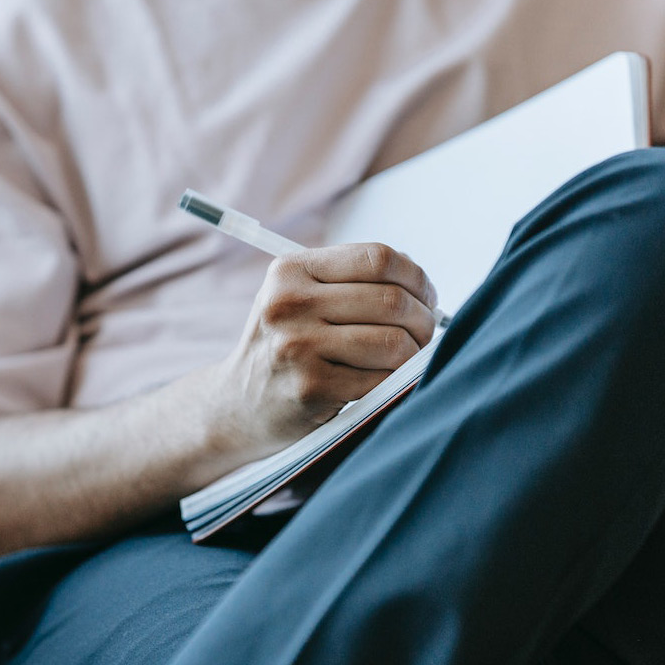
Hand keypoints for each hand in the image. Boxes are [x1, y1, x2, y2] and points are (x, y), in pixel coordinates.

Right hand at [214, 243, 439, 452]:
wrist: (237, 406)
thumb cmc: (282, 348)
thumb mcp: (295, 299)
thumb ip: (347, 280)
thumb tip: (415, 274)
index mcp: (289, 272)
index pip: (377, 258)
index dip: (416, 277)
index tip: (426, 296)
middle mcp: (289, 305)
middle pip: (392, 300)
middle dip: (423, 320)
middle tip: (423, 334)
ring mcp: (298, 347)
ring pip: (394, 342)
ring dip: (414, 354)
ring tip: (406, 359)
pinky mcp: (312, 388)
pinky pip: (383, 380)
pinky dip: (397, 382)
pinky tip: (385, 382)